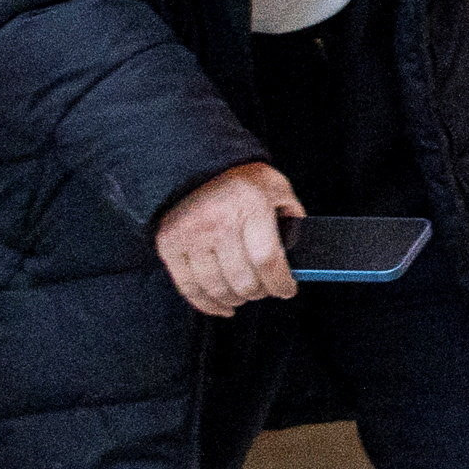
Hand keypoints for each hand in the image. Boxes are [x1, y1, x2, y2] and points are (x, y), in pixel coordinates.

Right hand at [154, 162, 303, 317]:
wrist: (192, 162)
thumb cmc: (239, 178)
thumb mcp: (274, 186)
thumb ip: (291, 215)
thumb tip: (299, 250)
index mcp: (250, 206)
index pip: (268, 260)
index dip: (280, 283)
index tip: (287, 290)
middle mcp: (218, 222)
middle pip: (243, 280)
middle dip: (260, 292)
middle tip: (265, 290)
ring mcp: (190, 235)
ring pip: (217, 288)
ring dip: (236, 299)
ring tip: (245, 295)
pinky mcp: (169, 245)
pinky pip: (188, 287)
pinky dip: (207, 304)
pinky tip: (222, 306)